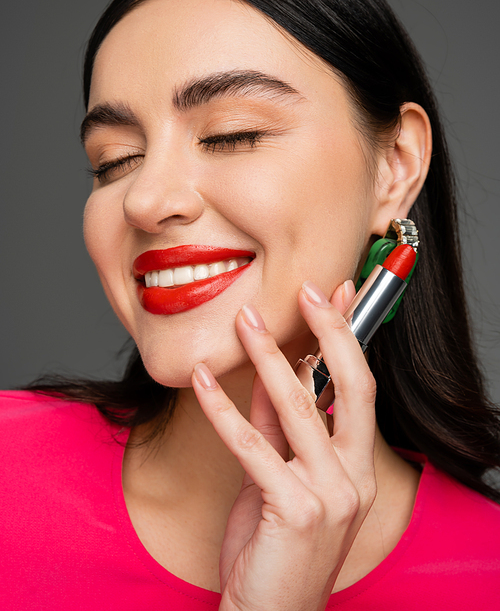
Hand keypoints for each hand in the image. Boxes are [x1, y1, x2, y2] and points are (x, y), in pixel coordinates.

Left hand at [191, 280, 376, 610]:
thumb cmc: (275, 549)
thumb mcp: (279, 478)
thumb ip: (277, 426)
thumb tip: (271, 370)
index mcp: (358, 467)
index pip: (359, 388)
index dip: (348, 338)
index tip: (338, 295)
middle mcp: (355, 478)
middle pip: (352, 388)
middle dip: (331, 332)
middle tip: (308, 290)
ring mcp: (330, 496)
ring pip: (298, 408)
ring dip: (268, 357)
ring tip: (246, 318)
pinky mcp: (294, 511)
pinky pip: (252, 445)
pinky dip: (223, 407)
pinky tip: (203, 379)